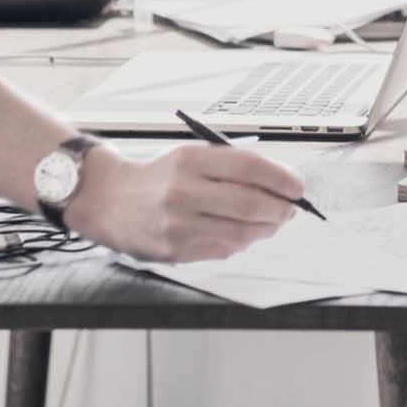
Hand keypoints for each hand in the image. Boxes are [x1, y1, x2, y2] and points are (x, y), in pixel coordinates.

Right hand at [60, 142, 307, 262]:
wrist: (109, 200)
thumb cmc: (160, 176)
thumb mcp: (192, 156)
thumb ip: (232, 167)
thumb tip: (279, 185)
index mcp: (191, 160)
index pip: (249, 168)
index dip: (280, 178)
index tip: (297, 186)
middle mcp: (184, 191)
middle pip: (250, 204)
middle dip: (280, 209)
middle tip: (290, 208)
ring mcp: (179, 224)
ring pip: (241, 233)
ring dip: (266, 229)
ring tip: (272, 222)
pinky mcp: (175, 250)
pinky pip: (223, 250)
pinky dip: (241, 243)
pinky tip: (243, 234)